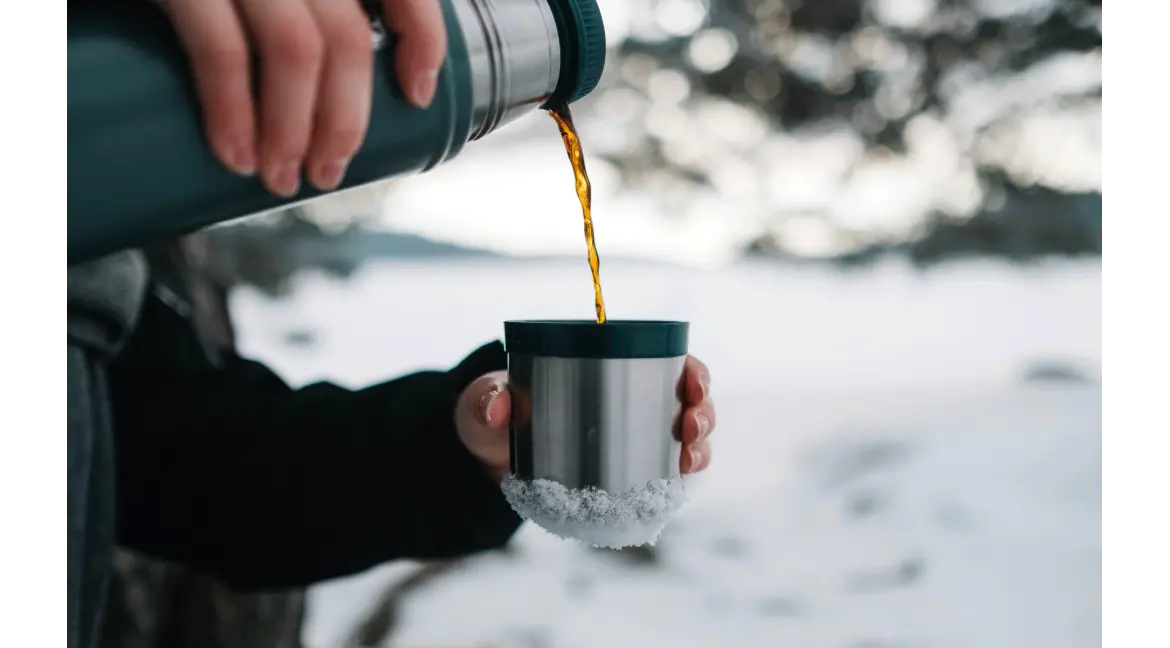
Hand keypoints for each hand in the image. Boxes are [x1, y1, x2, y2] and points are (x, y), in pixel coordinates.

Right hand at [160, 0, 446, 194]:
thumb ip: (287, 8)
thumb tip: (331, 85)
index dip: (421, 36)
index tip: (417, 93)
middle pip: (345, 36)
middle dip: (346, 118)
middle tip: (327, 172)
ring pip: (298, 49)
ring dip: (296, 130)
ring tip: (280, 178)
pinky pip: (222, 49)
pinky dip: (233, 112)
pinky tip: (234, 155)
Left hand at [454, 356, 716, 482]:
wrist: (487, 460)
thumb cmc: (493, 415)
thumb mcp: (485, 403)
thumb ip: (487, 399)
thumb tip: (497, 407)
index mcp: (606, 369)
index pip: (666, 361)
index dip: (692, 371)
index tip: (693, 381)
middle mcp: (629, 402)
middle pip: (687, 402)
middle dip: (703, 412)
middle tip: (691, 425)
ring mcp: (631, 441)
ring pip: (685, 441)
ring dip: (699, 448)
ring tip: (689, 459)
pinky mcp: (625, 476)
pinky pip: (666, 476)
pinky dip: (680, 480)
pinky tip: (681, 484)